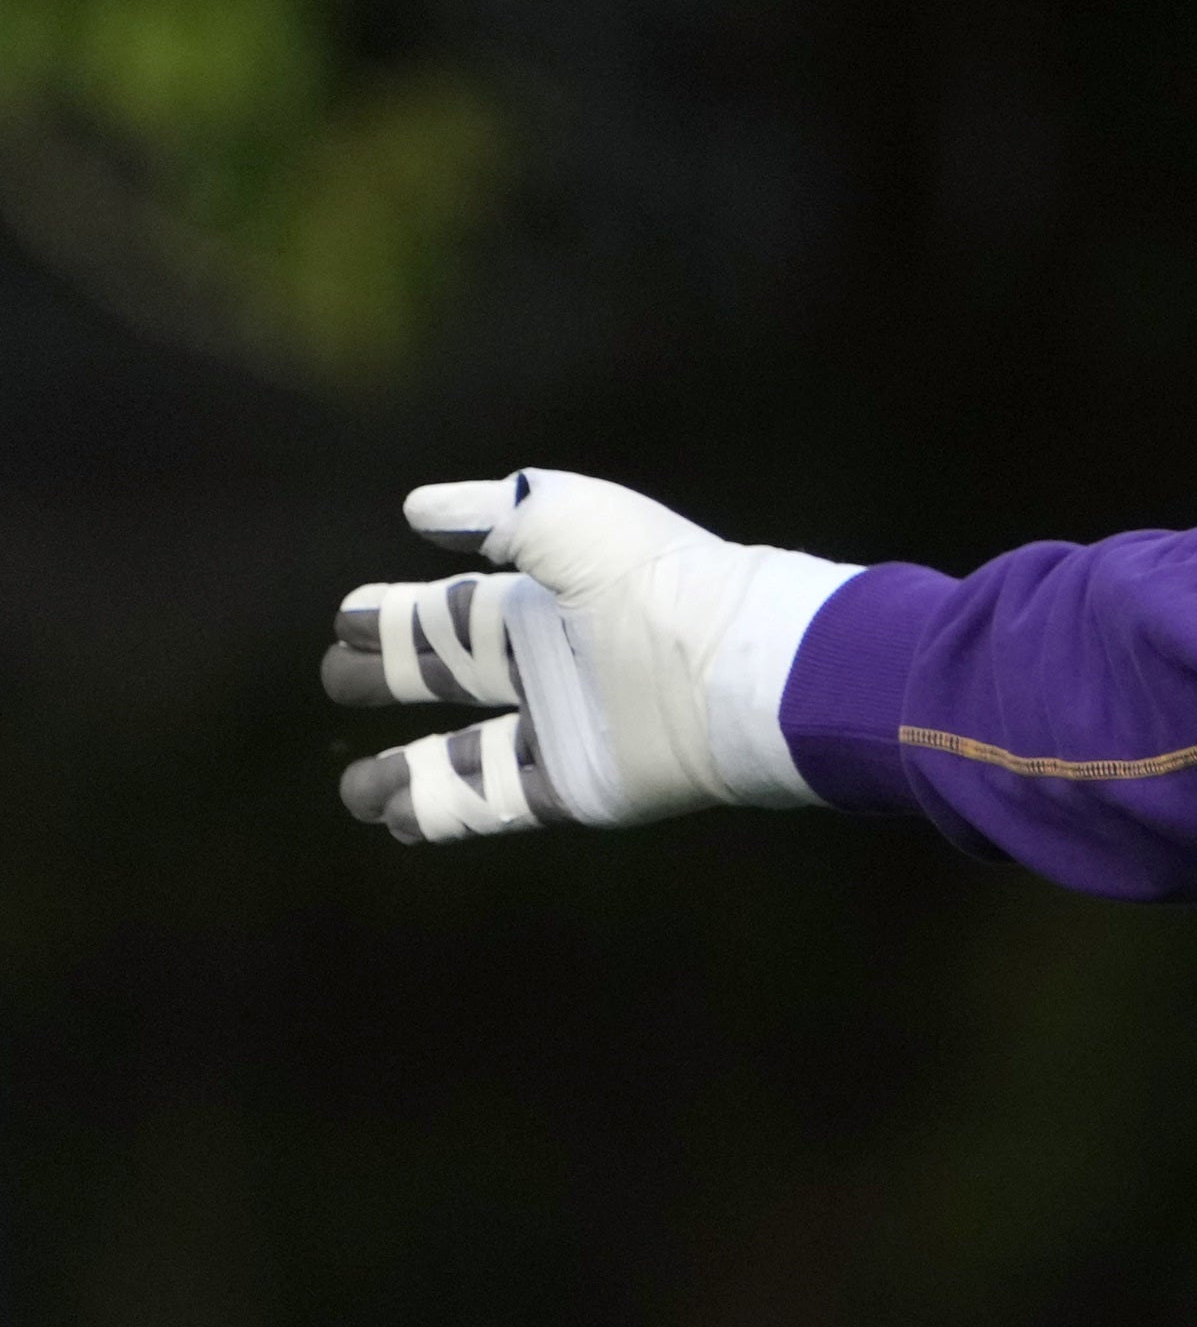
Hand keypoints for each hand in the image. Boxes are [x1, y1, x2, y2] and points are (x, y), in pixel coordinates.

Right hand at [324, 470, 858, 842]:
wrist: (731, 664)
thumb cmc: (653, 579)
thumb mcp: (567, 517)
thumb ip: (491, 512)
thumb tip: (416, 509)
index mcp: (550, 599)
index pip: (458, 609)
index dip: (398, 616)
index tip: (344, 618)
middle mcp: (552, 665)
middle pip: (454, 675)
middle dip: (393, 677)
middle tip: (335, 679)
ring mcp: (564, 729)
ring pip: (467, 755)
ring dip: (407, 772)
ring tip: (352, 791)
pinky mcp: (577, 786)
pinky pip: (495, 803)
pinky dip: (444, 810)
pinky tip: (396, 817)